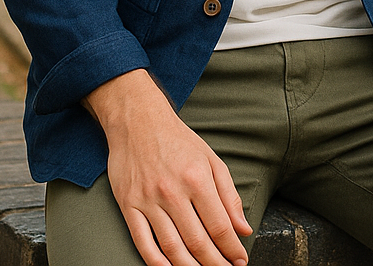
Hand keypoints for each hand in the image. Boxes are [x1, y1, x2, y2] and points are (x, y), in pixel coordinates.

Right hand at [83, 69, 251, 265]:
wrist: (137, 120)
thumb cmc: (178, 139)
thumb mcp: (211, 158)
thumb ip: (229, 194)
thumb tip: (243, 227)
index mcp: (197, 178)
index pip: (219, 225)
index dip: (232, 248)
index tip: (241, 260)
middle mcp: (173, 191)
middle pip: (198, 241)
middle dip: (215, 263)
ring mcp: (149, 200)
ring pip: (172, 247)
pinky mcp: (129, 205)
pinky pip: (143, 242)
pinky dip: (156, 263)